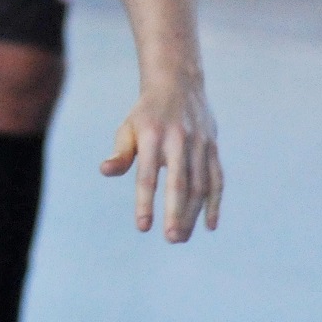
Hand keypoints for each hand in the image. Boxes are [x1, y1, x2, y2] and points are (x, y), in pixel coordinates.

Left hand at [100, 77, 221, 241]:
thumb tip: (105, 171)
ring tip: (180, 236)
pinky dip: (215, 203)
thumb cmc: (146, 113)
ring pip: (199, 185)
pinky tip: (209, 224)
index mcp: (152, 136)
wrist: (177, 83)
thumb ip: (120, 153)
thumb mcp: (129, 128)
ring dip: (192, 214)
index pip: (147, 175)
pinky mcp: (213, 147)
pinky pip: (217, 180)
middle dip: (175, 213)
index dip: (145, 202)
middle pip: (178, 184)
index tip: (143, 227)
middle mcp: (178, 140)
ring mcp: (200, 144)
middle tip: (170, 238)